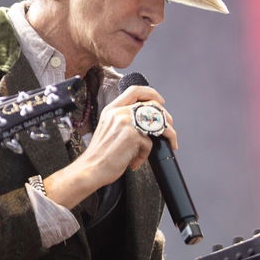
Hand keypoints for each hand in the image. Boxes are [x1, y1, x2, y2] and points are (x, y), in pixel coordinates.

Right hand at [43, 84, 177, 207]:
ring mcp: (125, 123)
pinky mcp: (132, 136)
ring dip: (168, 134)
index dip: (151, 93)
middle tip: (169, 127)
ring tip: (168, 142)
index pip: (135, 91)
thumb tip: (146, 121)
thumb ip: (123, 120)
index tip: (160, 101)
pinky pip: (149, 143)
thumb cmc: (99, 154)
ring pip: (157, 123)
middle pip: (151, 106)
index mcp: (111, 110)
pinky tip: (135, 161)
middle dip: (165, 117)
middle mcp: (118, 113)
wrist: (91, 169)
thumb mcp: (108, 129)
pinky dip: (144, 155)